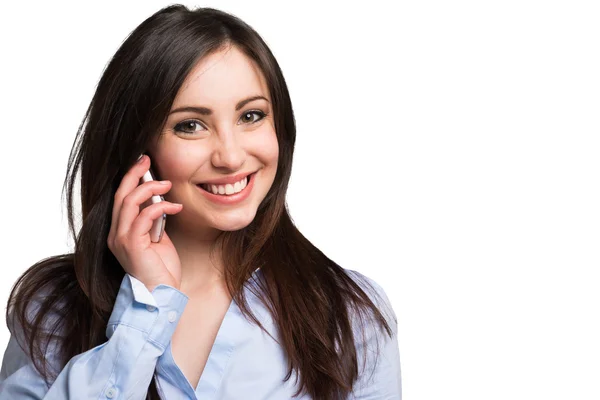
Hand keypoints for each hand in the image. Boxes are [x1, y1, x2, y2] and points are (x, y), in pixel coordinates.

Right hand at [107, 154, 183, 291]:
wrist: (161, 296)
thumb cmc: (161, 270)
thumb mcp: (157, 240)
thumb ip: (153, 222)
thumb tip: (158, 202)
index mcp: (120, 232)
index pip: (120, 198)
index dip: (129, 179)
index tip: (142, 163)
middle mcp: (116, 234)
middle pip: (120, 195)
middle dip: (134, 174)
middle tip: (147, 159)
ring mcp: (122, 240)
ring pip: (129, 203)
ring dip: (149, 189)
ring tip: (167, 184)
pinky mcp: (132, 245)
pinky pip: (143, 217)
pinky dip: (160, 207)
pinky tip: (175, 206)